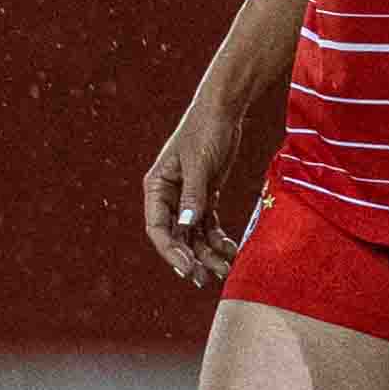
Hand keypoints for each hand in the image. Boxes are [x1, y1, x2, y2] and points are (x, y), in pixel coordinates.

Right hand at [144, 100, 250, 288]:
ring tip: (224, 269)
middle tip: (205, 279)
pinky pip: (208, 226)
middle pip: (176, 236)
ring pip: (193, 235)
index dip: (170, 250)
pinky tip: (231, 251)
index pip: (157, 227)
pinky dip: (218, 240)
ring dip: (207, 253)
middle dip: (190, 258)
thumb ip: (194, 196)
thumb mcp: (200, 164)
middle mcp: (169, 196)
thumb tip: (185, 226)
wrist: (224, 110)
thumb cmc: (206, 131)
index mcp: (157, 187)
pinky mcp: (205, 196)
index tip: (187, 268)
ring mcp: (187, 198)